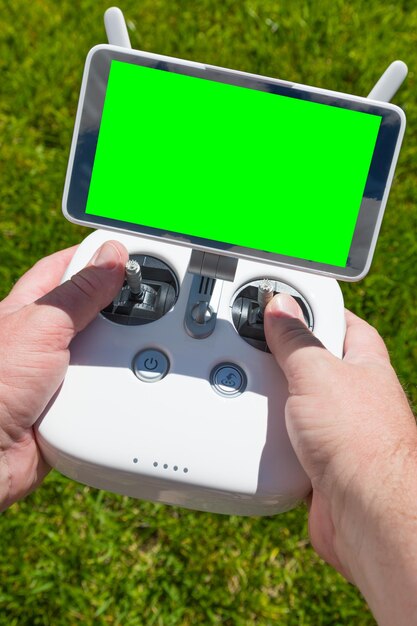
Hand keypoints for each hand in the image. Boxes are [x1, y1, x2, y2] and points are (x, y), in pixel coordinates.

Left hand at [0, 241, 127, 510]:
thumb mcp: (41, 326)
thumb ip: (80, 293)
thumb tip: (111, 257)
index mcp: (30, 309)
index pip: (67, 268)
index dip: (97, 257)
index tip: (129, 252)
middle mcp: (44, 338)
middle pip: (94, 309)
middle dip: (119, 306)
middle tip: (148, 299)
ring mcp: (60, 371)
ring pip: (104, 349)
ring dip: (120, 349)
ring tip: (142, 343)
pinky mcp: (73, 402)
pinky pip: (107, 386)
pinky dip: (120, 383)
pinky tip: (131, 379)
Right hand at [264, 294, 416, 625]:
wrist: (364, 515)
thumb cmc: (362, 443)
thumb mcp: (317, 373)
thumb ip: (295, 339)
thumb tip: (280, 307)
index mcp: (362, 361)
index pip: (336, 320)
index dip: (307, 307)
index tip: (277, 300)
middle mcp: (350, 391)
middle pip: (308, 358)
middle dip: (280, 355)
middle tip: (252, 345)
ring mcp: (333, 424)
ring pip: (293, 398)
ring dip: (272, 397)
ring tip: (249, 387)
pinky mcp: (316, 454)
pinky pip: (285, 432)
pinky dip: (269, 430)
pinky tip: (258, 427)